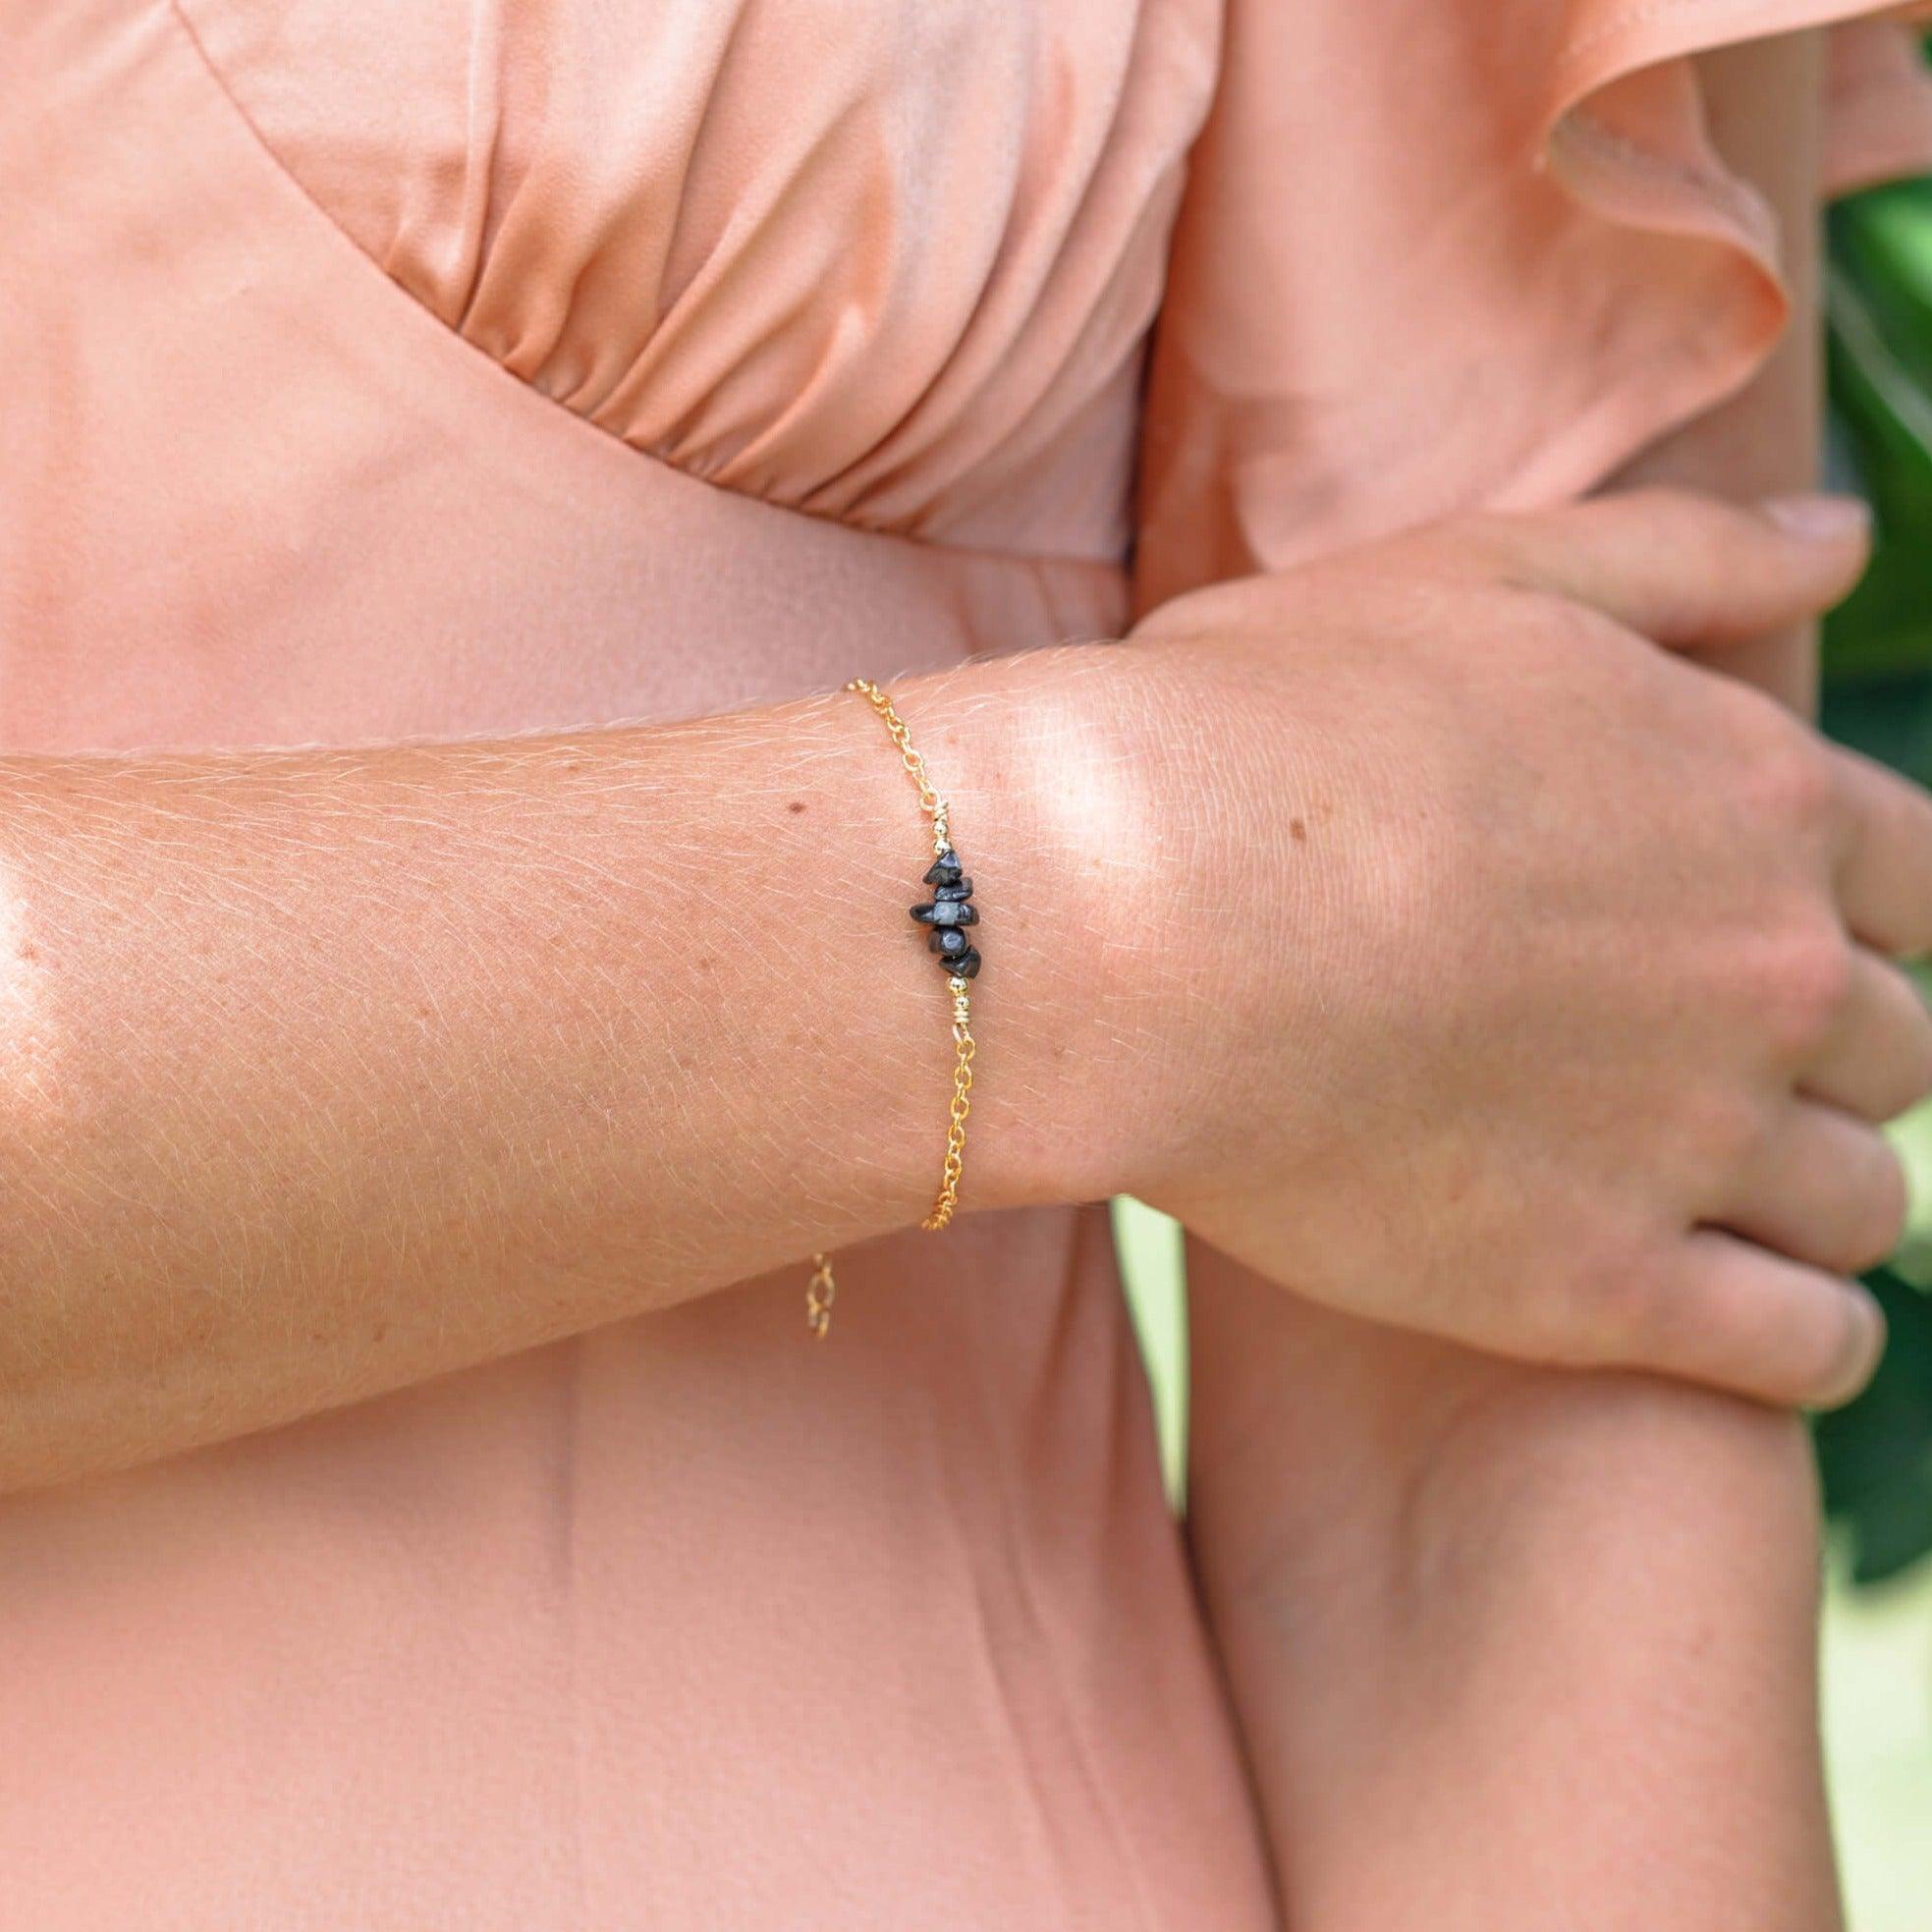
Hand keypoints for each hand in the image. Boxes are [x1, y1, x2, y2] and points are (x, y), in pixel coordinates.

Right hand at [1101, 489, 1931, 1406]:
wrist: (1133, 913)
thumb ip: (1684, 557)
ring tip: (1716, 1196)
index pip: (1924, 880)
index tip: (1763, 932)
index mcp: (1758, 796)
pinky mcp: (1600, 1285)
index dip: (1856, 909)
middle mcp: (1769, 972)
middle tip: (1700, 1064)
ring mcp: (1694, 1140)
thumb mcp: (1481, 575)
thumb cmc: (1268, 726)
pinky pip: (1804, 1349)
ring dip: (1817, 1194)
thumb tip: (1848, 537)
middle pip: (1903, 1047)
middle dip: (1830, 1054)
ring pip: (1866, 1201)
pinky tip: (1754, 1323)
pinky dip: (1809, 1344)